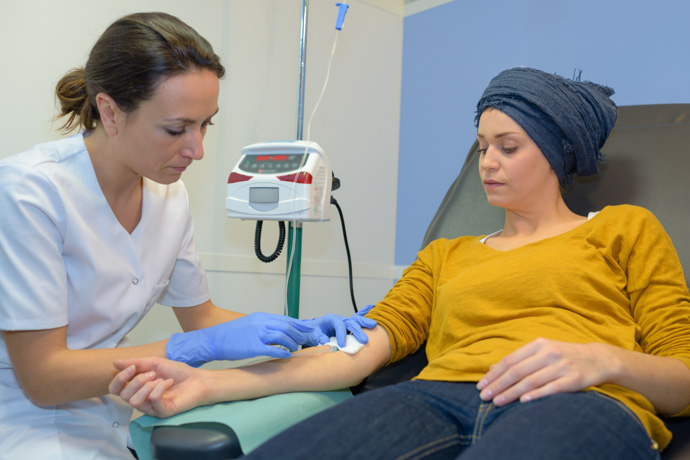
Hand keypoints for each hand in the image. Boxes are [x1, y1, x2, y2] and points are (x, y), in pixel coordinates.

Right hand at [109, 357, 207, 417]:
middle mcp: (141, 399)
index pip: (116, 389)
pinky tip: (168, 383)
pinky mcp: (161, 412)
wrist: (197, 379)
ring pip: (134, 401)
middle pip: (123, 395)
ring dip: (147, 386)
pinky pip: (152, 400)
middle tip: (153, 374)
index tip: (132, 368)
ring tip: (160, 379)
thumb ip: (136, 363)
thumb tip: (115, 362)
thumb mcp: (155, 363)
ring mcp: (151, 408)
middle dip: (137, 380)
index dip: (119, 379)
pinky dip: (159, 388)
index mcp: (137, 388)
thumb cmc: (177, 372)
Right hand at [166, 312, 312, 365]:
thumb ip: (266, 326)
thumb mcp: (251, 324)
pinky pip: (273, 349)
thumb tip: (282, 332)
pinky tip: (286, 355)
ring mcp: (257, 334)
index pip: (287, 319)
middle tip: (308, 341)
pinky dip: (282, 352)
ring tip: (295, 348)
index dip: (300, 325)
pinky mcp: (253, 346)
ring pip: (283, 336)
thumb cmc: (232, 334)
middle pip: (288, 326)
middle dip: (301, 334)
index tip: (310, 330)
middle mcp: (261, 323)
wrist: (214, 339)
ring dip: (292, 343)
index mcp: (262, 317)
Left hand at [302, 304, 377, 346]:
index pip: (339, 325)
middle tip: (364, 340)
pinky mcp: (347, 326)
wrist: (311, 330)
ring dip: (365, 323)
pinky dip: (364, 313)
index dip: (341, 335)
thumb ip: (319, 337)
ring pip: (356, 320)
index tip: (341, 344)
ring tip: (374, 325)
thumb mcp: (313, 335)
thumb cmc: (312, 331)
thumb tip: (325, 342)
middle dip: (358, 331)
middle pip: (350, 322)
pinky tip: (372, 306)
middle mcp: (339, 319)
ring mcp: (344, 322)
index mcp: (330, 319)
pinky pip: (356, 319)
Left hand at [476, 338, 614, 405]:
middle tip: (484, 396)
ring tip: (497, 402)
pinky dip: (536, 394)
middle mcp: (549, 353)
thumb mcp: (541, 352)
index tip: (481, 385)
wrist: (598, 359)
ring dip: (511, 393)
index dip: (494, 374)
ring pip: (531, 381)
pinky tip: (523, 401)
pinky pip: (552, 388)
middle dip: (498, 385)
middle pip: (517, 371)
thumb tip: (492, 368)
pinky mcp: (574, 379)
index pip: (510, 360)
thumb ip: (519, 359)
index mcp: (538, 344)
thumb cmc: (563, 357)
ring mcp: (562, 366)